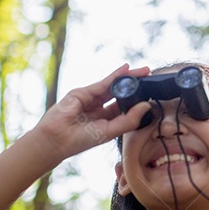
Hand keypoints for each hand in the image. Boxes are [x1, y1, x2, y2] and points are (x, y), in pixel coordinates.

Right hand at [26, 64, 152, 165]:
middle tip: (151, 77)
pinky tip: (127, 69)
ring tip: (145, 71)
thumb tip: (146, 107)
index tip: (153, 94)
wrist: (55, 139)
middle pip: (122, 95)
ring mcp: (92, 100)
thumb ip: (129, 120)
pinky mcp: (84, 92)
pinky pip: (104, 83)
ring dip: (129, 78)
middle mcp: (100, 109)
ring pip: (114, 86)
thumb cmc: (80, 140)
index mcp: (107, 121)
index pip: (125, 108)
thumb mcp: (109, 131)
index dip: (138, 101)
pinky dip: (116, 75)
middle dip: (136, 86)